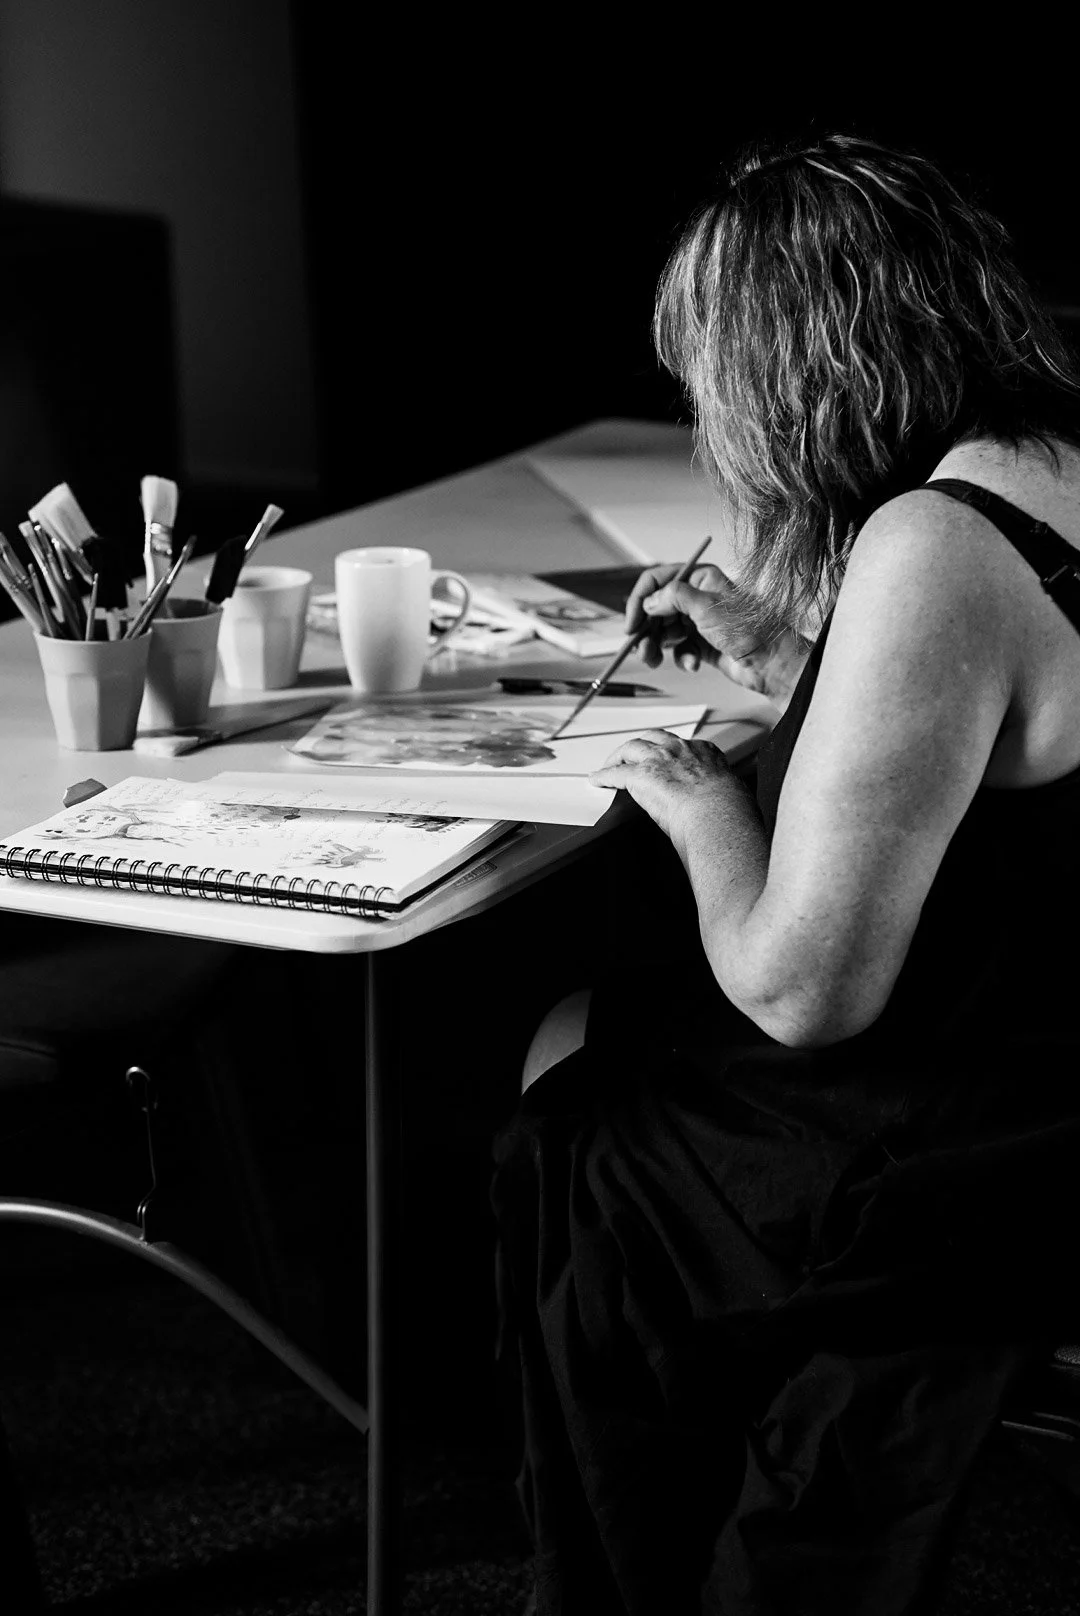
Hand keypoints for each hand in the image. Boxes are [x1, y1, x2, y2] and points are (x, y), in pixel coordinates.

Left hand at [589, 729, 733, 847]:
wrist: (718, 815)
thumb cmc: (729, 812)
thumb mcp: (731, 791)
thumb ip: (717, 790)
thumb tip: (717, 804)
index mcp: (705, 751)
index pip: (683, 746)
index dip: (670, 753)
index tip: (666, 760)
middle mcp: (680, 749)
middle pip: (653, 738)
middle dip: (641, 746)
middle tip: (632, 756)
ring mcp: (659, 759)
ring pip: (631, 747)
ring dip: (619, 756)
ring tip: (611, 764)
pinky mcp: (640, 775)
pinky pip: (616, 773)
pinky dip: (605, 776)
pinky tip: (597, 779)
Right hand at [624, 563, 808, 701]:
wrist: (771, 662)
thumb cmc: (749, 630)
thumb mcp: (706, 606)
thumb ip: (673, 597)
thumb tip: (649, 602)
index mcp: (700, 579)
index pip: (657, 581)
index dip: (640, 600)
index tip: (630, 623)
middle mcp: (697, 598)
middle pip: (656, 609)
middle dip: (646, 630)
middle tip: (640, 649)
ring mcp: (699, 622)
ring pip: (664, 631)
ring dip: (657, 647)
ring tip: (655, 660)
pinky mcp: (702, 644)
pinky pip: (679, 649)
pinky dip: (681, 658)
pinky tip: (692, 664)